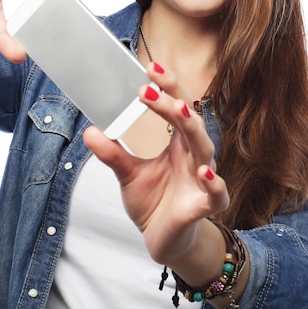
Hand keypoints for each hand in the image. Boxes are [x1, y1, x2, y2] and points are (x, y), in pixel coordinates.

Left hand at [83, 63, 229, 265]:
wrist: (166, 241)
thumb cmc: (155, 204)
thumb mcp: (127, 175)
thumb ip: (112, 153)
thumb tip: (91, 131)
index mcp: (177, 144)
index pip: (175, 108)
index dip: (166, 87)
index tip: (149, 67)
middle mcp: (193, 156)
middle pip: (189, 121)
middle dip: (173, 100)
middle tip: (150, 86)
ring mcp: (202, 180)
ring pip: (204, 148)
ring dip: (191, 128)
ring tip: (178, 110)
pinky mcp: (206, 205)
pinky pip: (216, 193)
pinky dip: (213, 182)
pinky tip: (203, 172)